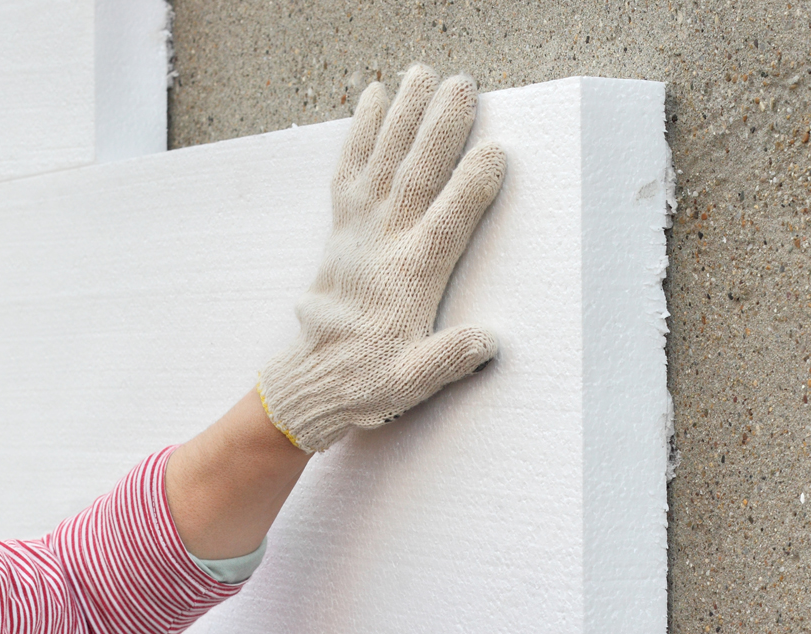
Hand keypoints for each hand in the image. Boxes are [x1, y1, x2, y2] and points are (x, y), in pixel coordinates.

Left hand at [258, 63, 505, 452]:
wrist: (314, 378)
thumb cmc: (370, 379)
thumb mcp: (413, 381)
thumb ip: (448, 359)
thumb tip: (487, 342)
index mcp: (410, 278)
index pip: (448, 224)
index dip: (471, 187)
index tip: (496, 151)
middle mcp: (384, 244)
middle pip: (416, 176)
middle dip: (440, 129)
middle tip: (463, 86)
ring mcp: (359, 230)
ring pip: (384, 161)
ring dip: (403, 115)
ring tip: (423, 74)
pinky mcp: (341, 226)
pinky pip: (349, 169)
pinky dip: (359, 132)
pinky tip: (372, 97)